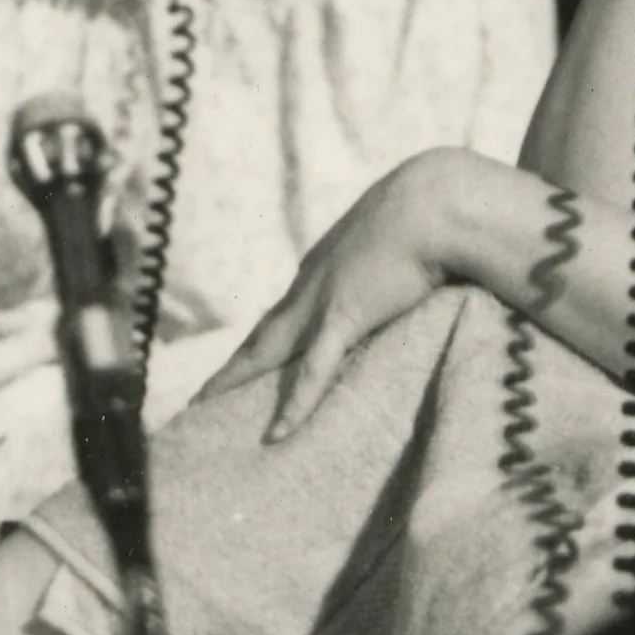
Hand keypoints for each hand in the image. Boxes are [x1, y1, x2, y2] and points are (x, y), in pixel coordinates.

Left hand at [216, 148, 475, 440]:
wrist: (434, 201)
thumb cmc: (427, 211)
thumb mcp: (396, 233)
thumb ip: (388, 254)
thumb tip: (405, 268)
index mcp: (323, 265)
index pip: (284, 311)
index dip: (262, 337)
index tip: (245, 359)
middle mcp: (310, 284)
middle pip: (261, 334)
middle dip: (231, 366)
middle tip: (200, 396)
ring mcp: (322, 301)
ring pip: (267, 351)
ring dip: (234, 380)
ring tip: (204, 406)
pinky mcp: (344, 316)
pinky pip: (314, 370)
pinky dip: (295, 404)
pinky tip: (277, 432)